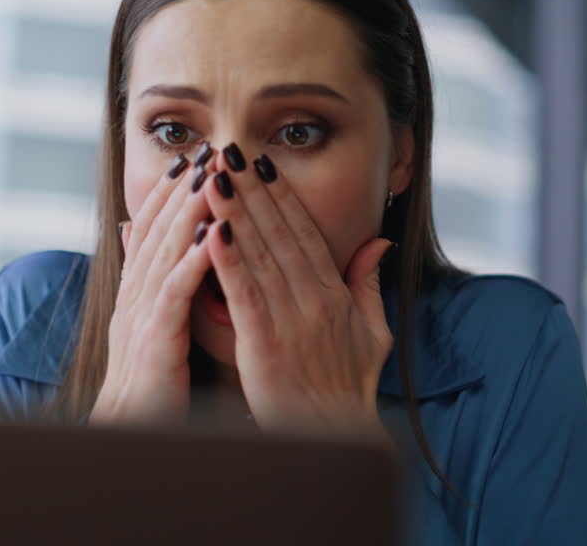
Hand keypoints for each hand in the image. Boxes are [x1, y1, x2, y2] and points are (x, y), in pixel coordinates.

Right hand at [90, 150, 217, 425]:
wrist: (129, 430)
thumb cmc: (149, 383)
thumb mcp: (148, 324)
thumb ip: (149, 281)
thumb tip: (135, 235)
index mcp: (137, 291)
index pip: (152, 229)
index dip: (168, 192)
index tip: (190, 158)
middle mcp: (135, 295)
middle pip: (157, 230)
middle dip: (179, 188)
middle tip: (202, 150)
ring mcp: (142, 315)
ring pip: (164, 252)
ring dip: (186, 212)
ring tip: (207, 177)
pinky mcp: (155, 339)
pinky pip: (174, 293)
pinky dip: (191, 261)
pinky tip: (212, 237)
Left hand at [200, 146, 394, 440]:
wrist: (335, 438)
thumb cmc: (349, 390)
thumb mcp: (372, 333)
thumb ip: (368, 284)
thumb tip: (377, 243)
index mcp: (334, 293)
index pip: (303, 232)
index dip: (280, 194)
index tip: (260, 160)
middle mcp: (314, 299)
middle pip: (278, 232)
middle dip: (251, 187)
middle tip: (228, 148)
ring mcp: (291, 320)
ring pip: (258, 254)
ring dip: (234, 211)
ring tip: (212, 174)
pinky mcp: (266, 344)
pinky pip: (243, 294)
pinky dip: (227, 260)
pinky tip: (209, 230)